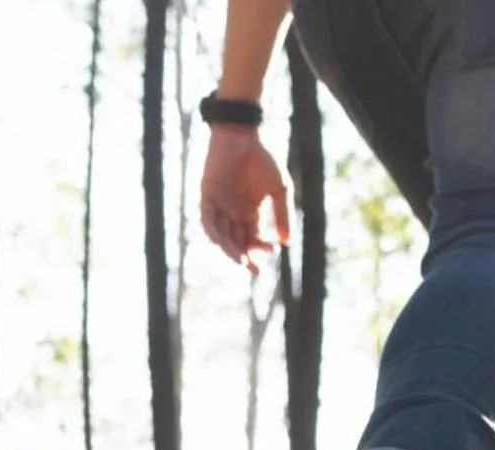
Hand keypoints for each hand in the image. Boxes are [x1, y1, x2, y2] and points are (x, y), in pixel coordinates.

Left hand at [199, 125, 289, 275]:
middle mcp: (233, 211)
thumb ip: (282, 216)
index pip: (253, 237)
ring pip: (222, 234)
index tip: (272, 252)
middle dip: (245, 257)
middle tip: (255, 271)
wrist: (244, 134)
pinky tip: (221, 242)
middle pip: (237, 241)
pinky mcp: (207, 194)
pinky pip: (207, 218)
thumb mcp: (279, 190)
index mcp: (250, 211)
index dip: (261, 248)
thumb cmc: (265, 158)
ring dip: (230, 249)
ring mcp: (219, 203)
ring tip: (240, 260)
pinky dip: (213, 231)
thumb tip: (287, 243)